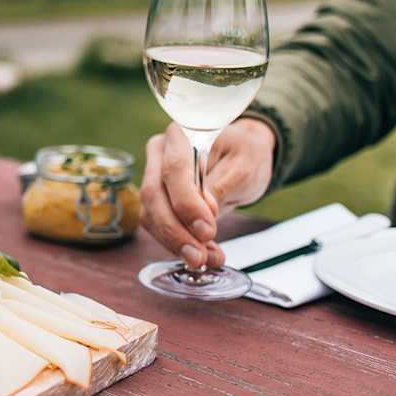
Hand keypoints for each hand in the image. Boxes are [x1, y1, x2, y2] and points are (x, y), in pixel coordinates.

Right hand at [140, 118, 275, 268]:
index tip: (207, 230)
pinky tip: (200, 254)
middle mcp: (160, 153)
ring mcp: (154, 176)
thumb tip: (205, 211)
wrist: (241, 158)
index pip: (174, 169)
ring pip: (150, 214)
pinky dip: (175, 243)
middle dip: (175, 230)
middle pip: (154, 194)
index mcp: (181, 135)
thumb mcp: (245, 165)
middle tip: (199, 256)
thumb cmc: (245, 154)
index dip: (186, 203)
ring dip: (174, 242)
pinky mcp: (157, 200)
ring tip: (205, 259)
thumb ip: (223, 185)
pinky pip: (156, 225)